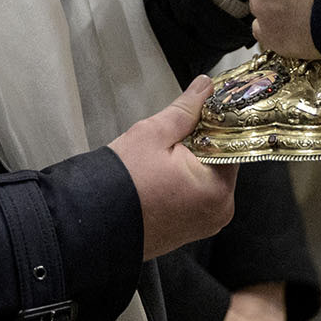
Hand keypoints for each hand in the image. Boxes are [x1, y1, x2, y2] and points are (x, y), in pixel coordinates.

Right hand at [109, 76, 237, 259]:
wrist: (89, 222)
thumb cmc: (121, 183)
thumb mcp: (153, 134)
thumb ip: (185, 109)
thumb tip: (205, 87)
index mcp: (218, 189)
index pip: (231, 143)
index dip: (214, 124)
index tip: (200, 113)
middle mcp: (218, 212)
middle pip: (219, 162)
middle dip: (200, 144)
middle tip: (173, 137)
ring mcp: (203, 225)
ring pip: (206, 179)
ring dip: (190, 164)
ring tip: (162, 158)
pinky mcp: (187, 232)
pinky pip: (194, 198)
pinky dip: (182, 184)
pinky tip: (160, 177)